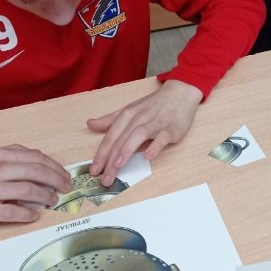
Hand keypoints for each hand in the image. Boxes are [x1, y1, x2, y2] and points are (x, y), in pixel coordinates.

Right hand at [0, 145, 71, 225]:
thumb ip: (12, 156)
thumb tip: (38, 161)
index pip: (36, 158)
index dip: (55, 168)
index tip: (64, 175)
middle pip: (36, 173)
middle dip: (56, 181)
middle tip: (65, 188)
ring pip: (27, 192)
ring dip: (45, 197)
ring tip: (52, 201)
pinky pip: (12, 213)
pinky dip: (27, 215)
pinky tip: (34, 216)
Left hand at [87, 80, 203, 185]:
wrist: (180, 93)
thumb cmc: (154, 104)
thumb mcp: (131, 109)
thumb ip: (111, 119)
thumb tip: (90, 124)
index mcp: (128, 114)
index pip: (111, 135)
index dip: (101, 153)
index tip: (94, 170)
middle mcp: (140, 118)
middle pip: (121, 139)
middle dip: (110, 160)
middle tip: (104, 178)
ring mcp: (156, 123)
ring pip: (138, 136)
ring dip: (127, 150)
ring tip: (117, 166)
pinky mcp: (171, 129)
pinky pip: (162, 138)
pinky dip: (155, 146)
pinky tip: (148, 156)